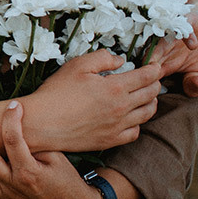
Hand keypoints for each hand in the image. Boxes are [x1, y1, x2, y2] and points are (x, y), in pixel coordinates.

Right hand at [21, 49, 159, 152]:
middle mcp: (121, 108)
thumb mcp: (77, 66)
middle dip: (155, 83)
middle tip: (152, 78)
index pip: (147, 76)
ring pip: (147, 114)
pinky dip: (137, 123)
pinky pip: (135, 133)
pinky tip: (131, 118)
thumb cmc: (56, 93)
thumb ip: (102, 58)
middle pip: (151, 94)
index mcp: (115, 87)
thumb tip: (120, 60)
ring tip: (147, 97)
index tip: (155, 65)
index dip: (154, 69)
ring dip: (151, 103)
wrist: (41, 123)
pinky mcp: (110, 140)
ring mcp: (117, 126)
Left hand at [149, 0, 197, 97]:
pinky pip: (182, 29)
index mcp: (162, 65)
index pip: (147, 76)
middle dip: (142, 70)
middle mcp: (161, 50)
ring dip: (155, 52)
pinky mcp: (183, 21)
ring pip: (157, 44)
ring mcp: (169, 34)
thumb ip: (194, 83)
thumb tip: (196, 88)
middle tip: (140, 78)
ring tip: (155, 62)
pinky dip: (187, 36)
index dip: (145, 84)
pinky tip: (194, 45)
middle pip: (146, 61)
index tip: (142, 92)